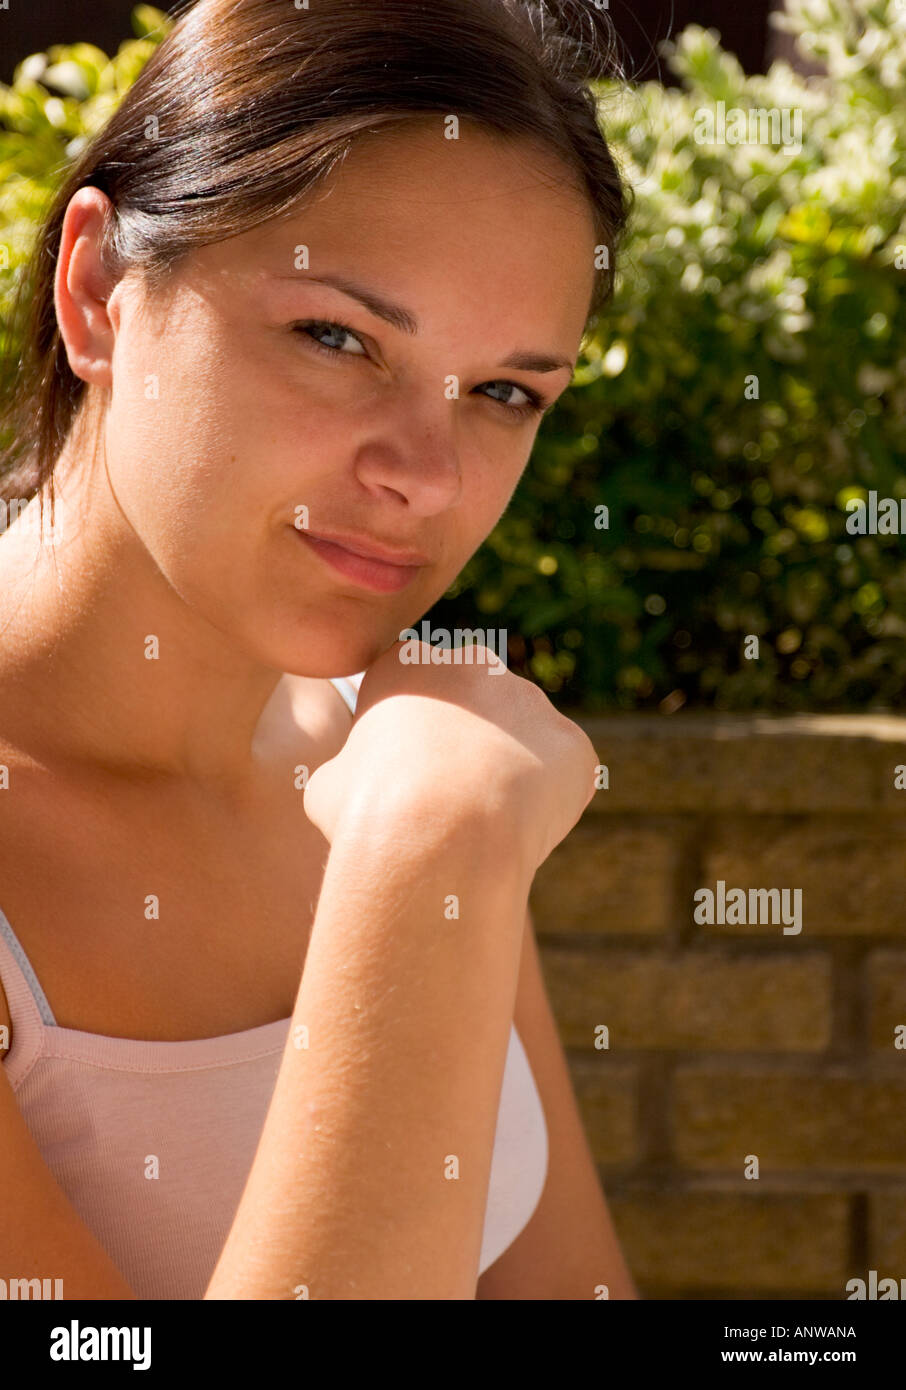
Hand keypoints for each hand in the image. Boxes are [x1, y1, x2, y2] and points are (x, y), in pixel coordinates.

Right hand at [304, 639, 597, 876]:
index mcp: (409, 663)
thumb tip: (354, 783)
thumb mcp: (328, 783)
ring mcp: (531, 701)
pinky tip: (519, 832)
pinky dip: (547, 805)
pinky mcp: (574, 745)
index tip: (401, 780)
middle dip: (467, 749)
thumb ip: (352, 767)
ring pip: (522, 741)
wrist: (437, 834)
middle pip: (475, 707)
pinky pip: (562, 776)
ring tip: (482, 827)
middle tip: (449, 804)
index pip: (414, 692)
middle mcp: (475, 665)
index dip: (408, 741)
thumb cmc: (368, 810)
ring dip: (508, 775)